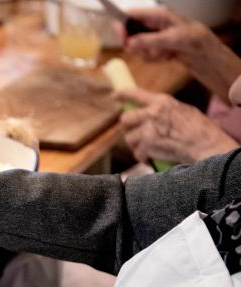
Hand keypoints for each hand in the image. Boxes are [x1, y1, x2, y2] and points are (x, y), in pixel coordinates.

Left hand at [116, 88, 237, 163]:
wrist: (205, 146)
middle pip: (125, 119)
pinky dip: (143, 157)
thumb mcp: (183, 111)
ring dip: (136, 145)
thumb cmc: (200, 130)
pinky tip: (152, 158)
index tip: (115, 96)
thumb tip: (152, 113)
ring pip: (129, 138)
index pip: (135, 94)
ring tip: (149, 148)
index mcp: (162, 102)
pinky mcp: (146, 145)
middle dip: (128, 128)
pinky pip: (137, 153)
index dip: (123, 94)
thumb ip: (164, 111)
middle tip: (135, 134)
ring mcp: (148, 130)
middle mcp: (152, 113)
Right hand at [125, 7, 240, 100]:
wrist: (203, 51)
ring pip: (135, 45)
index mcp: (155, 14)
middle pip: (129, 32)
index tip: (124, 41)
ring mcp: (151, 34)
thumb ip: (148, 41)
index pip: (128, 15)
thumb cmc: (191, 39)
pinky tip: (165, 57)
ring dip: (146, 53)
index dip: (121, 27)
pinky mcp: (153, 44)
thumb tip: (130, 43)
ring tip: (163, 54)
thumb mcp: (170, 39)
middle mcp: (151, 23)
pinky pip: (143, 53)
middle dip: (136, 45)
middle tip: (146, 52)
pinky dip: (152, 58)